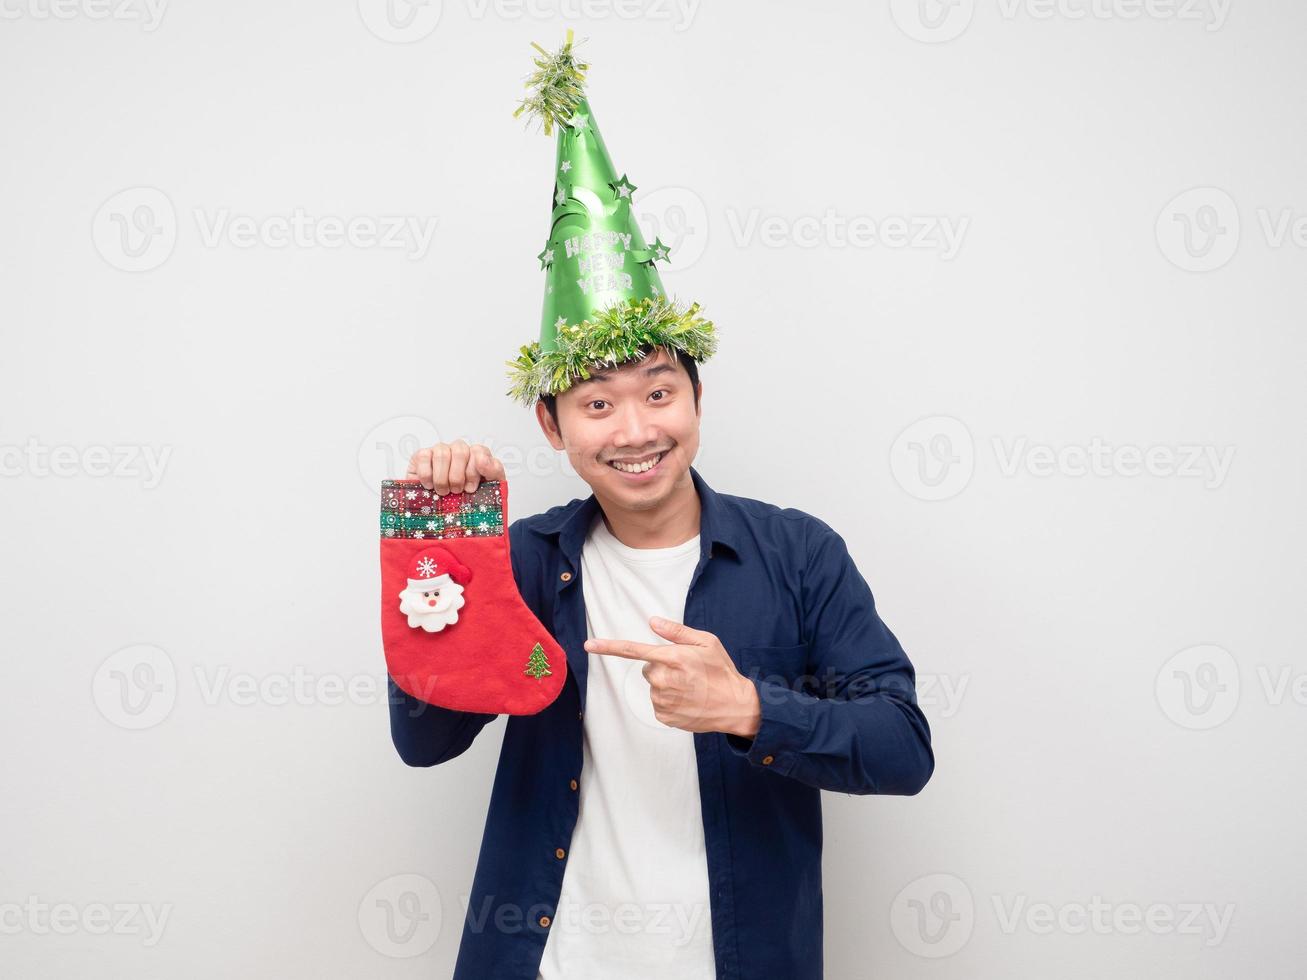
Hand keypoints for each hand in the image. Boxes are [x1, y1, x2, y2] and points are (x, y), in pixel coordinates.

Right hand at [406, 440, 505, 495]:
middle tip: (456, 492)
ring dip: (442, 478)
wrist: (445, 517)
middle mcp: (459, 450)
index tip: (471, 488)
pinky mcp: (422, 456)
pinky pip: (424, 457)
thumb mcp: (489, 489)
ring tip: (443, 492)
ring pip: (442, 453)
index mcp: (477, 456)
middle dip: (458, 476)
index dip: (475, 470)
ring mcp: (440, 451)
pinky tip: (430, 486)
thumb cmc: (467, 500)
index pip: (479, 451)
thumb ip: (494, 472)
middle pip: (460, 451)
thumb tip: (485, 461)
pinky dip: (427, 475)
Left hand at [585, 618, 761, 737]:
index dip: (609, 647)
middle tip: (687, 672)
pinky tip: (688, 700)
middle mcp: (664, 679)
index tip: (589, 646)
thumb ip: (677, 632)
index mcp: (673, 658)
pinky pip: (658, 703)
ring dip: (667, 685)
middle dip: (663, 667)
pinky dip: (670, 701)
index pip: (634, 650)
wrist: (736, 706)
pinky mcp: (664, 716)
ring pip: (654, 686)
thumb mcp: (707, 642)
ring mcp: (663, 700)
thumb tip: (652, 621)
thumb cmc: (721, 671)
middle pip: (649, 668)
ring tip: (691, 688)